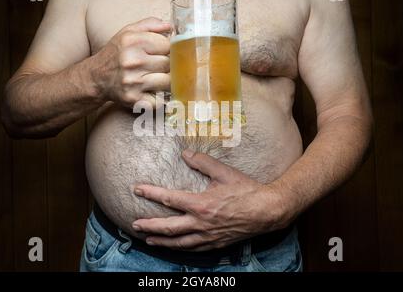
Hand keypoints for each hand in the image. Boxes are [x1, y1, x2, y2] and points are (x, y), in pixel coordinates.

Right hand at [91, 17, 170, 107]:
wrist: (96, 77)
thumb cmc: (116, 54)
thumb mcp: (128, 32)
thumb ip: (150, 25)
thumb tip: (171, 26)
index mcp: (132, 41)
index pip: (168, 44)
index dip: (169, 49)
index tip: (163, 52)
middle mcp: (132, 61)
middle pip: (169, 63)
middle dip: (168, 65)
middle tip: (159, 66)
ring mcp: (133, 82)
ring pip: (168, 81)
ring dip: (166, 81)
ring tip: (157, 77)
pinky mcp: (134, 99)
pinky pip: (160, 100)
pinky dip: (159, 97)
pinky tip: (152, 91)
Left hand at [132, 149, 294, 250]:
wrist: (267, 211)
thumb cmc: (246, 190)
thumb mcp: (224, 172)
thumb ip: (203, 162)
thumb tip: (185, 154)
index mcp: (200, 204)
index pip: (169, 199)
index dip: (151, 193)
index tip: (137, 189)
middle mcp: (201, 223)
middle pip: (168, 227)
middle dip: (149, 225)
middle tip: (134, 224)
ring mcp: (208, 235)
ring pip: (178, 242)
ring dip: (161, 241)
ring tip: (148, 240)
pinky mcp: (216, 243)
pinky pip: (193, 249)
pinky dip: (180, 248)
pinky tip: (174, 246)